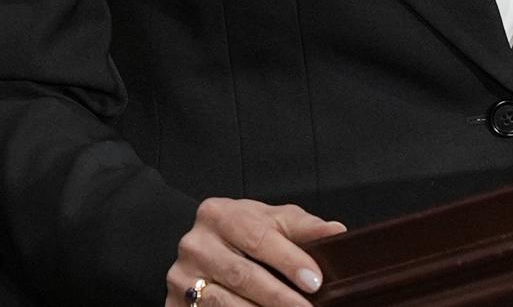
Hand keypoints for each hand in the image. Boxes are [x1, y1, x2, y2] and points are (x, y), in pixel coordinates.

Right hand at [167, 197, 346, 306]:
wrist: (199, 248)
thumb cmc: (241, 233)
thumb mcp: (270, 221)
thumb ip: (302, 227)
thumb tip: (337, 232)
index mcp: (218, 214)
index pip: (258, 237)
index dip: (289, 260)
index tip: (315, 281)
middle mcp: (195, 244)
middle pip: (243, 275)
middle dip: (280, 297)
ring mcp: (180, 277)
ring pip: (225, 303)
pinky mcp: (174, 305)